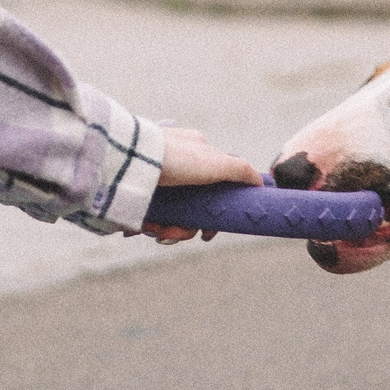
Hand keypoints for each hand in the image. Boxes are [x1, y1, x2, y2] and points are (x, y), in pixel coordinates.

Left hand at [141, 126, 259, 243]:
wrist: (130, 158)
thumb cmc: (176, 158)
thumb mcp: (216, 162)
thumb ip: (240, 171)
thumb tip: (259, 183)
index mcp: (199, 154)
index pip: (213, 189)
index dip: (212, 216)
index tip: (207, 233)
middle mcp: (179, 165)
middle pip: (191, 207)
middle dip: (184, 227)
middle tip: (173, 236)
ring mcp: (158, 177)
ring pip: (171, 213)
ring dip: (167, 229)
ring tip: (157, 232)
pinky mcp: (140, 188)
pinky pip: (150, 212)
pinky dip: (150, 223)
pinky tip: (145, 227)